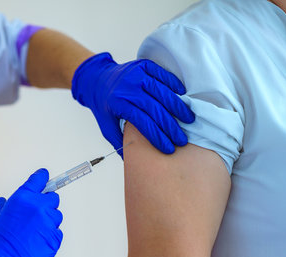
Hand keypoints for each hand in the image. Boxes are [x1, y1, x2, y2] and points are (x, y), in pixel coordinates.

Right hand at [0, 169, 62, 256]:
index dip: (42, 178)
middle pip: (53, 198)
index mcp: (23, 198)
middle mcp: (38, 207)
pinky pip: (57, 232)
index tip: (45, 177)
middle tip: (36, 215)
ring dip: (49, 222)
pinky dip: (50, 236)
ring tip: (34, 233)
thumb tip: (4, 201)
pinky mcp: (55, 238)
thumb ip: (4, 206)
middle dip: (46, 204)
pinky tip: (37, 242)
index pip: (40, 179)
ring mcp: (49, 223)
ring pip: (56, 216)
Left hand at [72, 53, 194, 155]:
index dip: (157, 136)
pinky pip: (162, 74)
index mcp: (118, 103)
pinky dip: (174, 85)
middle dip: (170, 126)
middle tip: (181, 139)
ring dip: (177, 106)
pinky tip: (183, 96)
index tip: (168, 148)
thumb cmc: (104, 106)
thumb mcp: (106, 125)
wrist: (96, 79)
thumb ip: (119, 141)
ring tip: (188, 119)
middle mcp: (128, 87)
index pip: (142, 122)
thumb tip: (131, 161)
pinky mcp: (143, 65)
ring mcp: (136, 74)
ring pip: (161, 91)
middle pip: (154, 108)